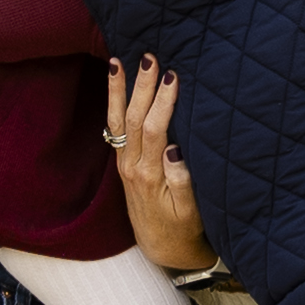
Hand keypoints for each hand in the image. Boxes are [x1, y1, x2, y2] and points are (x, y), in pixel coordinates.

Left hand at [104, 59, 212, 275]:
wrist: (162, 248)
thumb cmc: (183, 227)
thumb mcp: (191, 211)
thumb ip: (182, 182)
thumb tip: (174, 150)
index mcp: (150, 175)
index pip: (155, 130)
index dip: (163, 102)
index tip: (173, 76)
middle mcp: (132, 166)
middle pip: (134, 119)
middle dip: (141, 86)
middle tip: (149, 56)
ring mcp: (124, 163)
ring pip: (118, 120)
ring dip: (119, 90)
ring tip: (119, 61)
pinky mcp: (123, 163)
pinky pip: (114, 128)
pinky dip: (113, 104)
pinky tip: (114, 83)